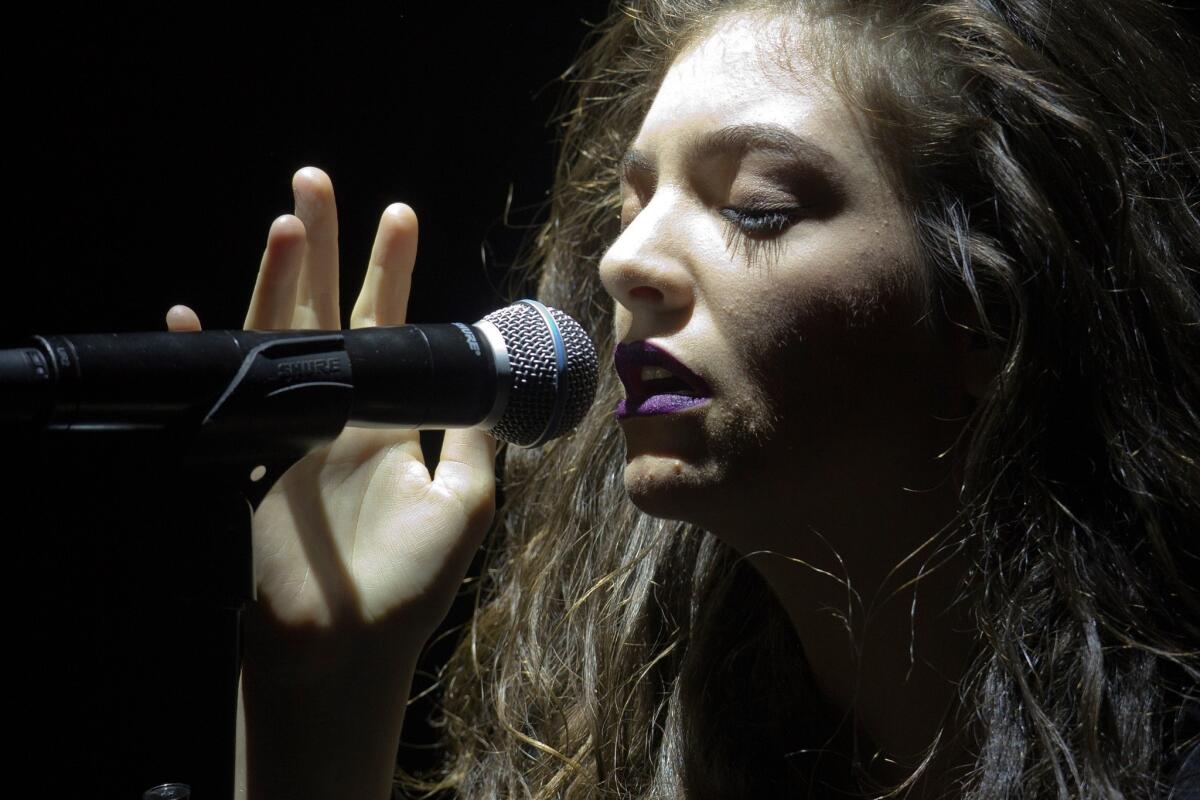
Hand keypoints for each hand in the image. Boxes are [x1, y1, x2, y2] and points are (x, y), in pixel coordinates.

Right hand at [167, 167, 496, 675]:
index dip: (392, 271)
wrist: (348, 646)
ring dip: (277, 282)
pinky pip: (225, 400)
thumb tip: (498, 377)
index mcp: (389, 419)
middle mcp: (339, 415)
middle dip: (323, 250)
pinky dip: (204, 361)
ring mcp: (291, 434)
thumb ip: (476, 437)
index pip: (390, 328)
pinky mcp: (251, 463)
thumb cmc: (412, 582)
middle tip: (316, 184)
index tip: (399, 215)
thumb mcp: (467, 500)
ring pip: (277, 340)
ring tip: (285, 223)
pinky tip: (189, 318)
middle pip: (326, 314)